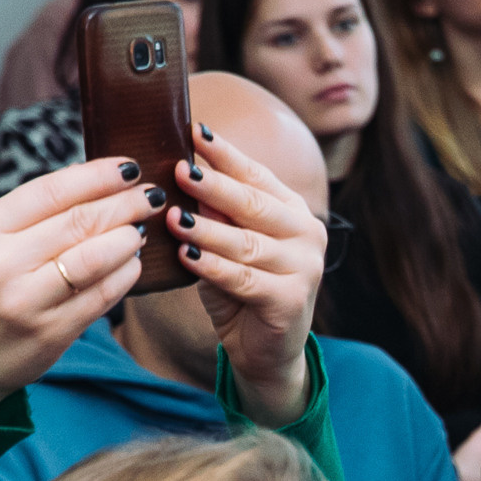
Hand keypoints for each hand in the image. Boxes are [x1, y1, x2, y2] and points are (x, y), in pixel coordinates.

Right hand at [0, 157, 156, 418]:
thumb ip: (26, 218)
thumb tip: (94, 184)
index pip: (50, 191)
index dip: (97, 176)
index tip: (128, 168)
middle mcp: (2, 265)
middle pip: (79, 222)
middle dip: (125, 204)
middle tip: (153, 195)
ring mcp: (28, 302)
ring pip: (96, 258)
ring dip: (129, 238)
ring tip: (142, 228)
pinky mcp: (52, 334)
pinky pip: (102, 296)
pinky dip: (125, 275)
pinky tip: (133, 262)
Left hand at [167, 123, 327, 427]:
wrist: (266, 350)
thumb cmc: (242, 289)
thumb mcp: (227, 245)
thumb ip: (214, 215)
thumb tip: (182, 173)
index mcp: (292, 211)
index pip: (256, 174)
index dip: (225, 154)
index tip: (194, 130)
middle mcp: (306, 233)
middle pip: (253, 204)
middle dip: (214, 185)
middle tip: (181, 169)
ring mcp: (304, 268)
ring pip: (246, 243)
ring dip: (207, 229)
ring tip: (173, 216)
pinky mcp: (291, 300)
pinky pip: (245, 279)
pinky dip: (213, 267)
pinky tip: (187, 256)